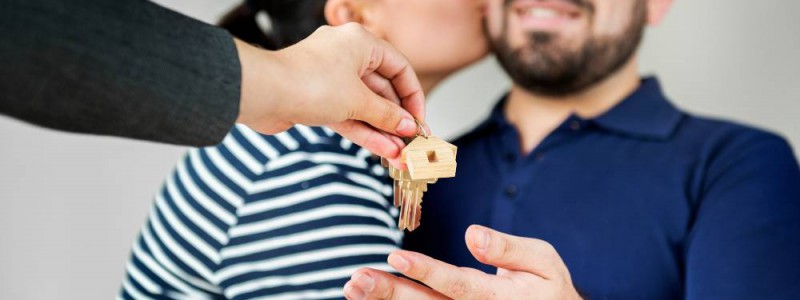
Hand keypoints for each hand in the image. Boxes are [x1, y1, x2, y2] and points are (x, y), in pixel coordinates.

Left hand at [235, 23, 425, 164]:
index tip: (419, 120)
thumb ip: (387, 115)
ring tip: (399, 155)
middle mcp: (346, 56)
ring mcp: (330, 79)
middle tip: (411, 143)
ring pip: (364, 106)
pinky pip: (348, 115)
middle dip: (396, 120)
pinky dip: (363, 131)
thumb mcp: (358, 101)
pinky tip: (382, 151)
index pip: (399, 68)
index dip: (413, 96)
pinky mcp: (317, 99)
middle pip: (382, 89)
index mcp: (360, 42)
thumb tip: (408, 127)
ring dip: (382, 131)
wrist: (262, 94)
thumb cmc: (307, 83)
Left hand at [343, 225, 582, 299]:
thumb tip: (472, 234)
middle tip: (358, 279)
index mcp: (497, 297)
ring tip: (353, 288)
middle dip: (390, 293)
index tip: (395, 257)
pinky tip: (367, 298)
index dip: (426, 272)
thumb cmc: (547, 286)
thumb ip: (509, 248)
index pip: (457, 284)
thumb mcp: (542, 261)